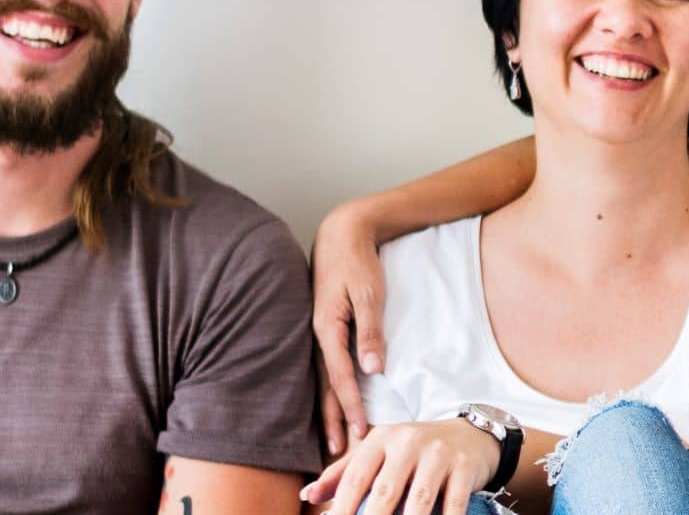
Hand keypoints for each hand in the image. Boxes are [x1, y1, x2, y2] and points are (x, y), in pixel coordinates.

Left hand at [301, 419, 499, 514]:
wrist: (471, 435)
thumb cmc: (414, 451)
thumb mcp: (379, 452)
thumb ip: (344, 473)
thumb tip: (309, 496)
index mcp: (381, 439)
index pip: (356, 477)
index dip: (342, 508)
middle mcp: (409, 441)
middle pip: (385, 491)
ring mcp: (439, 453)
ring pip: (419, 499)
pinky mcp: (465, 466)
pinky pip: (453, 502)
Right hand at [313, 204, 390, 455]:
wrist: (342, 235)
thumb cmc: (358, 263)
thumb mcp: (370, 295)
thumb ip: (370, 331)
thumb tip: (372, 369)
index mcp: (327, 329)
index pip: (339, 377)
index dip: (351, 406)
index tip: (360, 433)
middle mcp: (316, 335)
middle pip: (324, 387)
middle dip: (333, 419)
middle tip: (339, 452)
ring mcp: (315, 333)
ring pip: (320, 380)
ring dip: (327, 409)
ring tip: (333, 437)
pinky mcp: (321, 329)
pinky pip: (322, 366)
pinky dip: (326, 389)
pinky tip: (330, 402)